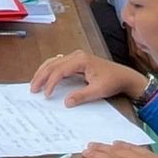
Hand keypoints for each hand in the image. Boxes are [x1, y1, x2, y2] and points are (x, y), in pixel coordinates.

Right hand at [30, 50, 144, 106]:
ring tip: (34, 83)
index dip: (51, 83)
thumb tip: (66, 102)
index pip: (60, 71)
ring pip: (53, 62)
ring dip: (43, 72)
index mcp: (81, 60)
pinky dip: (49, 70)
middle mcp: (76, 55)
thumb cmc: (113, 81)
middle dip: (41, 76)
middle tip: (33, 89)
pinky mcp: (76, 61)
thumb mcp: (98, 90)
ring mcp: (76, 57)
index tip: (46, 95)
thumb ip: (81, 96)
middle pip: (53, 64)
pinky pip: (58, 63)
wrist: (124, 76)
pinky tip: (44, 76)